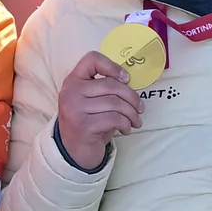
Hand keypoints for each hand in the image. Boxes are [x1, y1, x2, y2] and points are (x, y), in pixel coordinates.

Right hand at [53, 48, 144, 171]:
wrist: (73, 151)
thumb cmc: (88, 122)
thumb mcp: (91, 101)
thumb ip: (104, 88)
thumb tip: (130, 84)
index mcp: (73, 80)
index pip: (91, 59)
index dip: (112, 66)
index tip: (126, 79)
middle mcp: (71, 92)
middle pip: (111, 84)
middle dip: (132, 97)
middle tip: (140, 108)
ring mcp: (75, 109)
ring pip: (115, 103)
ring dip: (132, 114)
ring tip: (136, 121)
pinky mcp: (83, 126)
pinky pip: (114, 119)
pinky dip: (126, 124)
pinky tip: (126, 129)